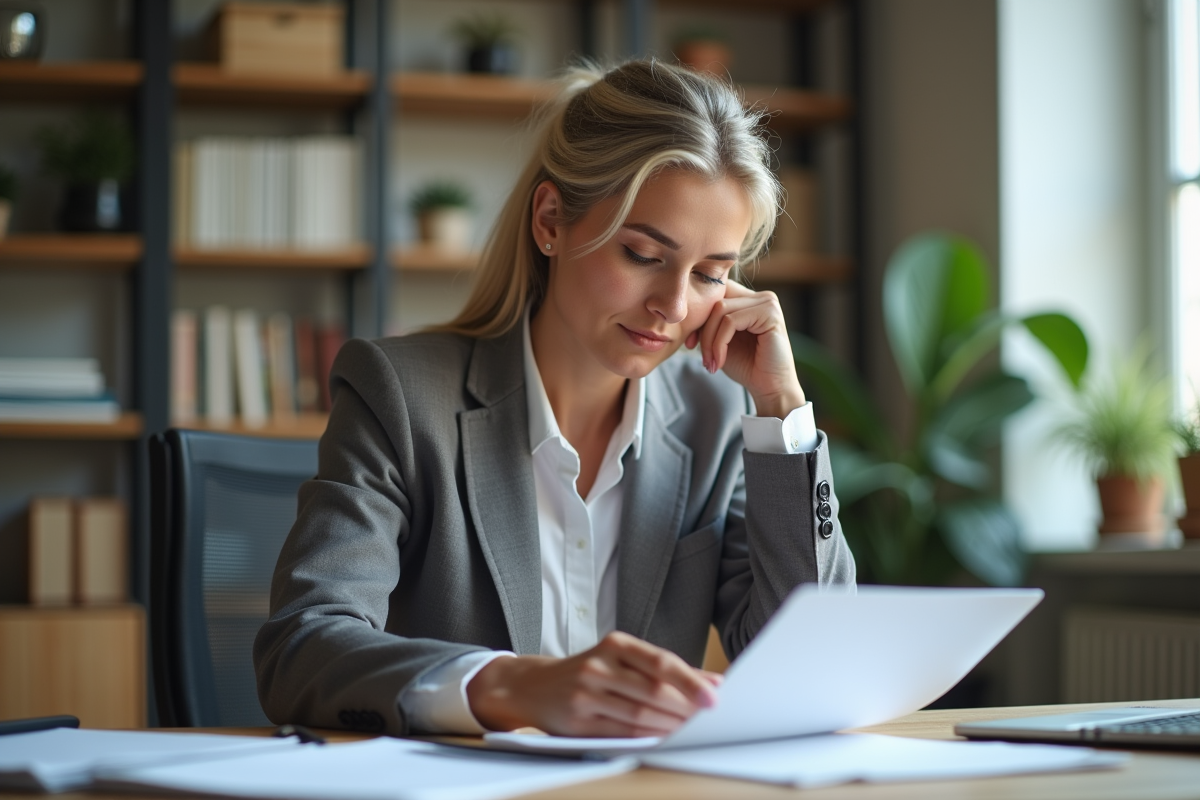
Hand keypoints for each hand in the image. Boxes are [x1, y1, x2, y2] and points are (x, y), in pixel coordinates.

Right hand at [466, 631, 721, 736]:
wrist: (533, 685)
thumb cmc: (589, 672)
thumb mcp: (621, 660)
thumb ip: (665, 670)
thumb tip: (713, 682)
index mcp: (615, 644)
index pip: (660, 661)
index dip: (690, 680)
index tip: (714, 696)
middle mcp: (598, 665)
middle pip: (652, 690)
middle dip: (685, 707)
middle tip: (709, 719)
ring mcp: (586, 693)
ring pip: (639, 714)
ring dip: (670, 726)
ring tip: (691, 731)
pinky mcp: (578, 721)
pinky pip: (621, 733)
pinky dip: (647, 738)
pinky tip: (663, 738)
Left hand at [687, 280, 805, 418]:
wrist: (769, 388)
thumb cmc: (747, 366)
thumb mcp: (720, 340)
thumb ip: (708, 322)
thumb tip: (687, 311)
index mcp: (750, 299)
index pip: (716, 292)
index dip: (699, 316)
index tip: (691, 343)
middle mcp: (761, 297)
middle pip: (716, 299)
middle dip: (701, 329)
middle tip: (700, 356)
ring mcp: (767, 303)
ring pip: (720, 310)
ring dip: (709, 340)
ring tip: (710, 362)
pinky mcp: (770, 313)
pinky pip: (731, 321)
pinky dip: (719, 343)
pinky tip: (719, 361)